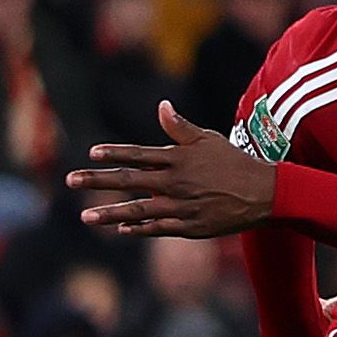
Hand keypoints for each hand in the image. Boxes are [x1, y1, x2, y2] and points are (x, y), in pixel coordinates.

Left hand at [71, 103, 279, 239]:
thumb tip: (161, 107)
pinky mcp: (189, 226)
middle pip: (129, 180)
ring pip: (138, 209)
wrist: (265, 194)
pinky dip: (138, 229)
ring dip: (110, 212)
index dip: (115, 154)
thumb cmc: (235, 163)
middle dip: (97, 180)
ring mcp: (181, 206)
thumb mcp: (209, 140)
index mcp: (178, 158)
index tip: (92, 153)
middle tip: (70, 180)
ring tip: (85, 216)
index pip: (139, 155)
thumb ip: (180, 127)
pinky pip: (158, 228)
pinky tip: (120, 229)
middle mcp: (176, 182)